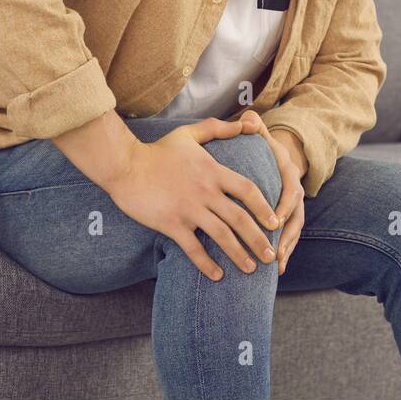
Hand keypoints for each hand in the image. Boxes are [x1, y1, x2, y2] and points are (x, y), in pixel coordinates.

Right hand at [105, 116, 280, 281]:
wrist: (125, 165)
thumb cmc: (157, 151)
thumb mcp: (190, 133)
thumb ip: (219, 128)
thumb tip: (248, 124)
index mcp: (213, 171)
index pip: (248, 191)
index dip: (264, 208)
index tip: (275, 222)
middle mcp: (206, 192)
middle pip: (240, 219)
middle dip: (259, 239)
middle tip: (271, 255)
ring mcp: (189, 210)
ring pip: (221, 237)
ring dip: (239, 255)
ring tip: (251, 269)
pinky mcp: (171, 224)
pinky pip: (193, 249)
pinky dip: (206, 264)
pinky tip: (217, 275)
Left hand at [237, 110, 306, 275]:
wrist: (280, 157)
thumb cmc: (264, 149)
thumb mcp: (262, 136)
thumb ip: (255, 128)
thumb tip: (248, 118)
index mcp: (289, 175)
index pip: (290, 193)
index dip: (284, 208)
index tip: (274, 221)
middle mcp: (295, 194)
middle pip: (296, 218)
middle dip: (286, 236)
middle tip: (274, 252)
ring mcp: (295, 209)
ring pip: (295, 232)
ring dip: (286, 250)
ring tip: (276, 266)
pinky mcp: (289, 220)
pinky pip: (289, 239)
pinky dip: (285, 254)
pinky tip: (277, 271)